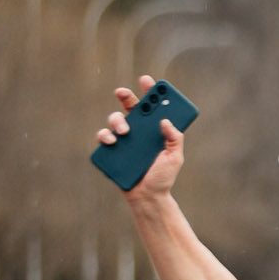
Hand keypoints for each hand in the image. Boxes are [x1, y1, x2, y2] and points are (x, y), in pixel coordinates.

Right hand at [95, 74, 185, 198]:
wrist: (148, 198)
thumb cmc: (163, 178)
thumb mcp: (174, 158)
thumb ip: (175, 139)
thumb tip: (166, 121)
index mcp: (155, 130)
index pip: (152, 107)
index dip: (150, 92)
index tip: (147, 81)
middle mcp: (138, 132)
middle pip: (130, 108)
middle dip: (126, 97)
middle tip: (123, 93)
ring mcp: (123, 140)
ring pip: (115, 120)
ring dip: (117, 120)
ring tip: (124, 131)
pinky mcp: (112, 151)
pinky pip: (103, 138)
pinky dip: (105, 136)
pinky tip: (112, 141)